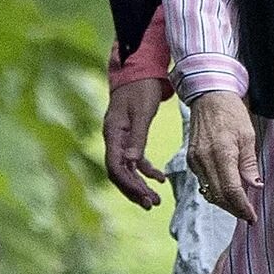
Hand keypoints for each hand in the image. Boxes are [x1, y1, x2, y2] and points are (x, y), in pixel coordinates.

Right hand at [103, 76, 171, 207]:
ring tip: (155, 199)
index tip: (144, 196)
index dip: (129, 184)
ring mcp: (120, 138)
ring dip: (140, 184)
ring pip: (127, 169)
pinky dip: (145, 169)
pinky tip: (160, 177)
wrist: (140, 69)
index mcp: (113, 134)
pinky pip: (134, 159)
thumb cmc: (142, 87)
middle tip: (151, 205)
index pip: (116, 167)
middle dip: (133, 190)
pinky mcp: (129, 136)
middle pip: (119, 173)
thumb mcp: (143, 112)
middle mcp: (113, 138)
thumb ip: (138, 138)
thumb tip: (131, 163)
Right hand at [185, 92, 264, 224]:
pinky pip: (203, 182)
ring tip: (240, 207)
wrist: (208, 98)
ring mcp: (194, 160)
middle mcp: (204, 159)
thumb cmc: (232, 114)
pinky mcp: (190, 160)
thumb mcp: (248, 136)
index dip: (242, 206)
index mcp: (221, 152)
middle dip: (234, 209)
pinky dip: (216, 191)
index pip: (231, 189)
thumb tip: (255, 186)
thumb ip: (249, 163)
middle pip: (218, 195)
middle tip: (248, 216)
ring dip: (224, 203)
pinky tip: (228, 192)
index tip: (252, 217)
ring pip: (209, 191)